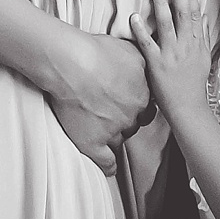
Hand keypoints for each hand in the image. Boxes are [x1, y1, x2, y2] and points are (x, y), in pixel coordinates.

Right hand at [50, 32, 150, 174]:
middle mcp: (131, 115)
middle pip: (133, 124)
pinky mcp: (93, 143)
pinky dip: (107, 166)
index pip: (146, 109)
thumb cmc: (96, 51)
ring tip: (98, 128)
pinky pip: (106, 162)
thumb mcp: (131, 50)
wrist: (71, 63)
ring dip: (112, 136)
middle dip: (124, 119)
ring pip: (119, 140)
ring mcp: (113, 131)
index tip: (126, 102)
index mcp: (142, 94)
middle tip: (108, 110)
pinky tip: (108, 168)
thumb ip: (142, 62)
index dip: (135, 106)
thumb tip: (147, 64)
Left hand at [128, 0, 211, 124]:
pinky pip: (147, 44)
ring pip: (167, 25)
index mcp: (197, 44)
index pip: (195, 15)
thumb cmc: (194, 83)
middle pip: (183, 15)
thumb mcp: (204, 57)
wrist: (188, 107)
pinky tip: (134, 17)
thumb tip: (205, 16)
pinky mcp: (157, 64)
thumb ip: (203, 35)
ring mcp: (171, 54)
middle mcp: (186, 46)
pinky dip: (140, 30)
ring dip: (161, 5)